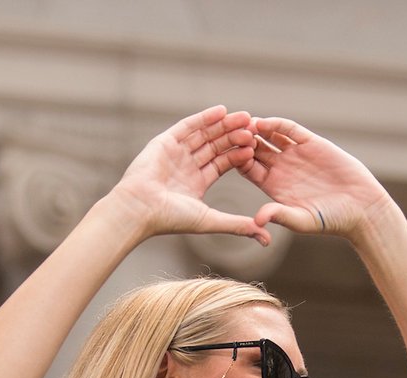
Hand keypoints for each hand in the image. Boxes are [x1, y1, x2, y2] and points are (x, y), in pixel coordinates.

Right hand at [109, 105, 267, 243]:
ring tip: (244, 117)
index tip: (256, 146)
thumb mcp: (210, 220)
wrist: (140, 209)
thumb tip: (266, 237)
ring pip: (204, 134)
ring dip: (224, 125)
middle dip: (234, 136)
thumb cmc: (171, 219)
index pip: (222, 163)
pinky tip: (222, 111)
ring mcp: (175, 153)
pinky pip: (188, 126)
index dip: (238, 154)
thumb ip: (238, 225)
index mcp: (196, 183)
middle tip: (254, 127)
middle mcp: (186, 167)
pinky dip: (204, 118)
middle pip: (215, 146)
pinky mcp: (164, 142)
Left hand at [236, 116, 392, 239]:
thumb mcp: (302, 220)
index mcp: (273, 187)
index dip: (237, 161)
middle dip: (242, 141)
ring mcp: (295, 154)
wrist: (361, 207)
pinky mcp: (311, 143)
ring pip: (269, 136)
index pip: (248, 169)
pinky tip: (264, 123)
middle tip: (228, 134)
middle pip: (254, 149)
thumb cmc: (331, 220)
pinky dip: (276, 125)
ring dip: (256, 130)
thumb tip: (257, 220)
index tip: (226, 156)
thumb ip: (279, 215)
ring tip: (243, 125)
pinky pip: (289, 130)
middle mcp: (281, 168)